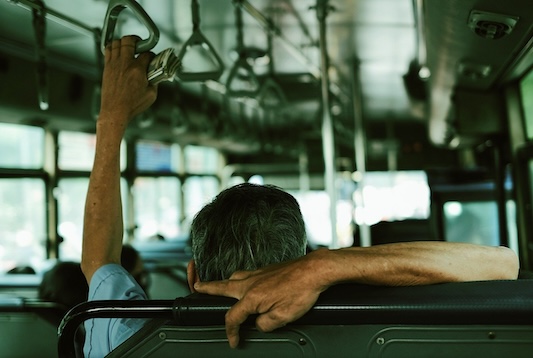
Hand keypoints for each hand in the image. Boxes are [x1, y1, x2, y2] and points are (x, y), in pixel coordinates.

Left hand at [100, 35, 157, 124]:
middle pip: (129, 40)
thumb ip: (155, 81)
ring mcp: (114, 65)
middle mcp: (125, 64)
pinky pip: (108, 50)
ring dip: (124, 42)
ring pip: (116, 42)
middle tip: (140, 44)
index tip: (152, 58)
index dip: (152, 54)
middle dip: (137, 40)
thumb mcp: (151, 94)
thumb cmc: (132, 105)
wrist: (115, 111)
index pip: (147, 54)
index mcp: (137, 70)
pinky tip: (118, 51)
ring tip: (129, 46)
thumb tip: (156, 74)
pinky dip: (113, 47)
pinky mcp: (107, 68)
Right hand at [194, 251, 329, 347]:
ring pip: (233, 278)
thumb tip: (259, 324)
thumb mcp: (283, 317)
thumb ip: (265, 324)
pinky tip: (245, 283)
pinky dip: (239, 279)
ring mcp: (258, 273)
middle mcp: (250, 282)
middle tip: (197, 287)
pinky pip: (246, 274)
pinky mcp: (266, 269)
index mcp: (251, 296)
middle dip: (206, 288)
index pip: (232, 318)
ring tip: (216, 287)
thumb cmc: (301, 290)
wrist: (314, 270)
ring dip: (222, 283)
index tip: (233, 340)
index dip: (230, 332)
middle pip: (221, 286)